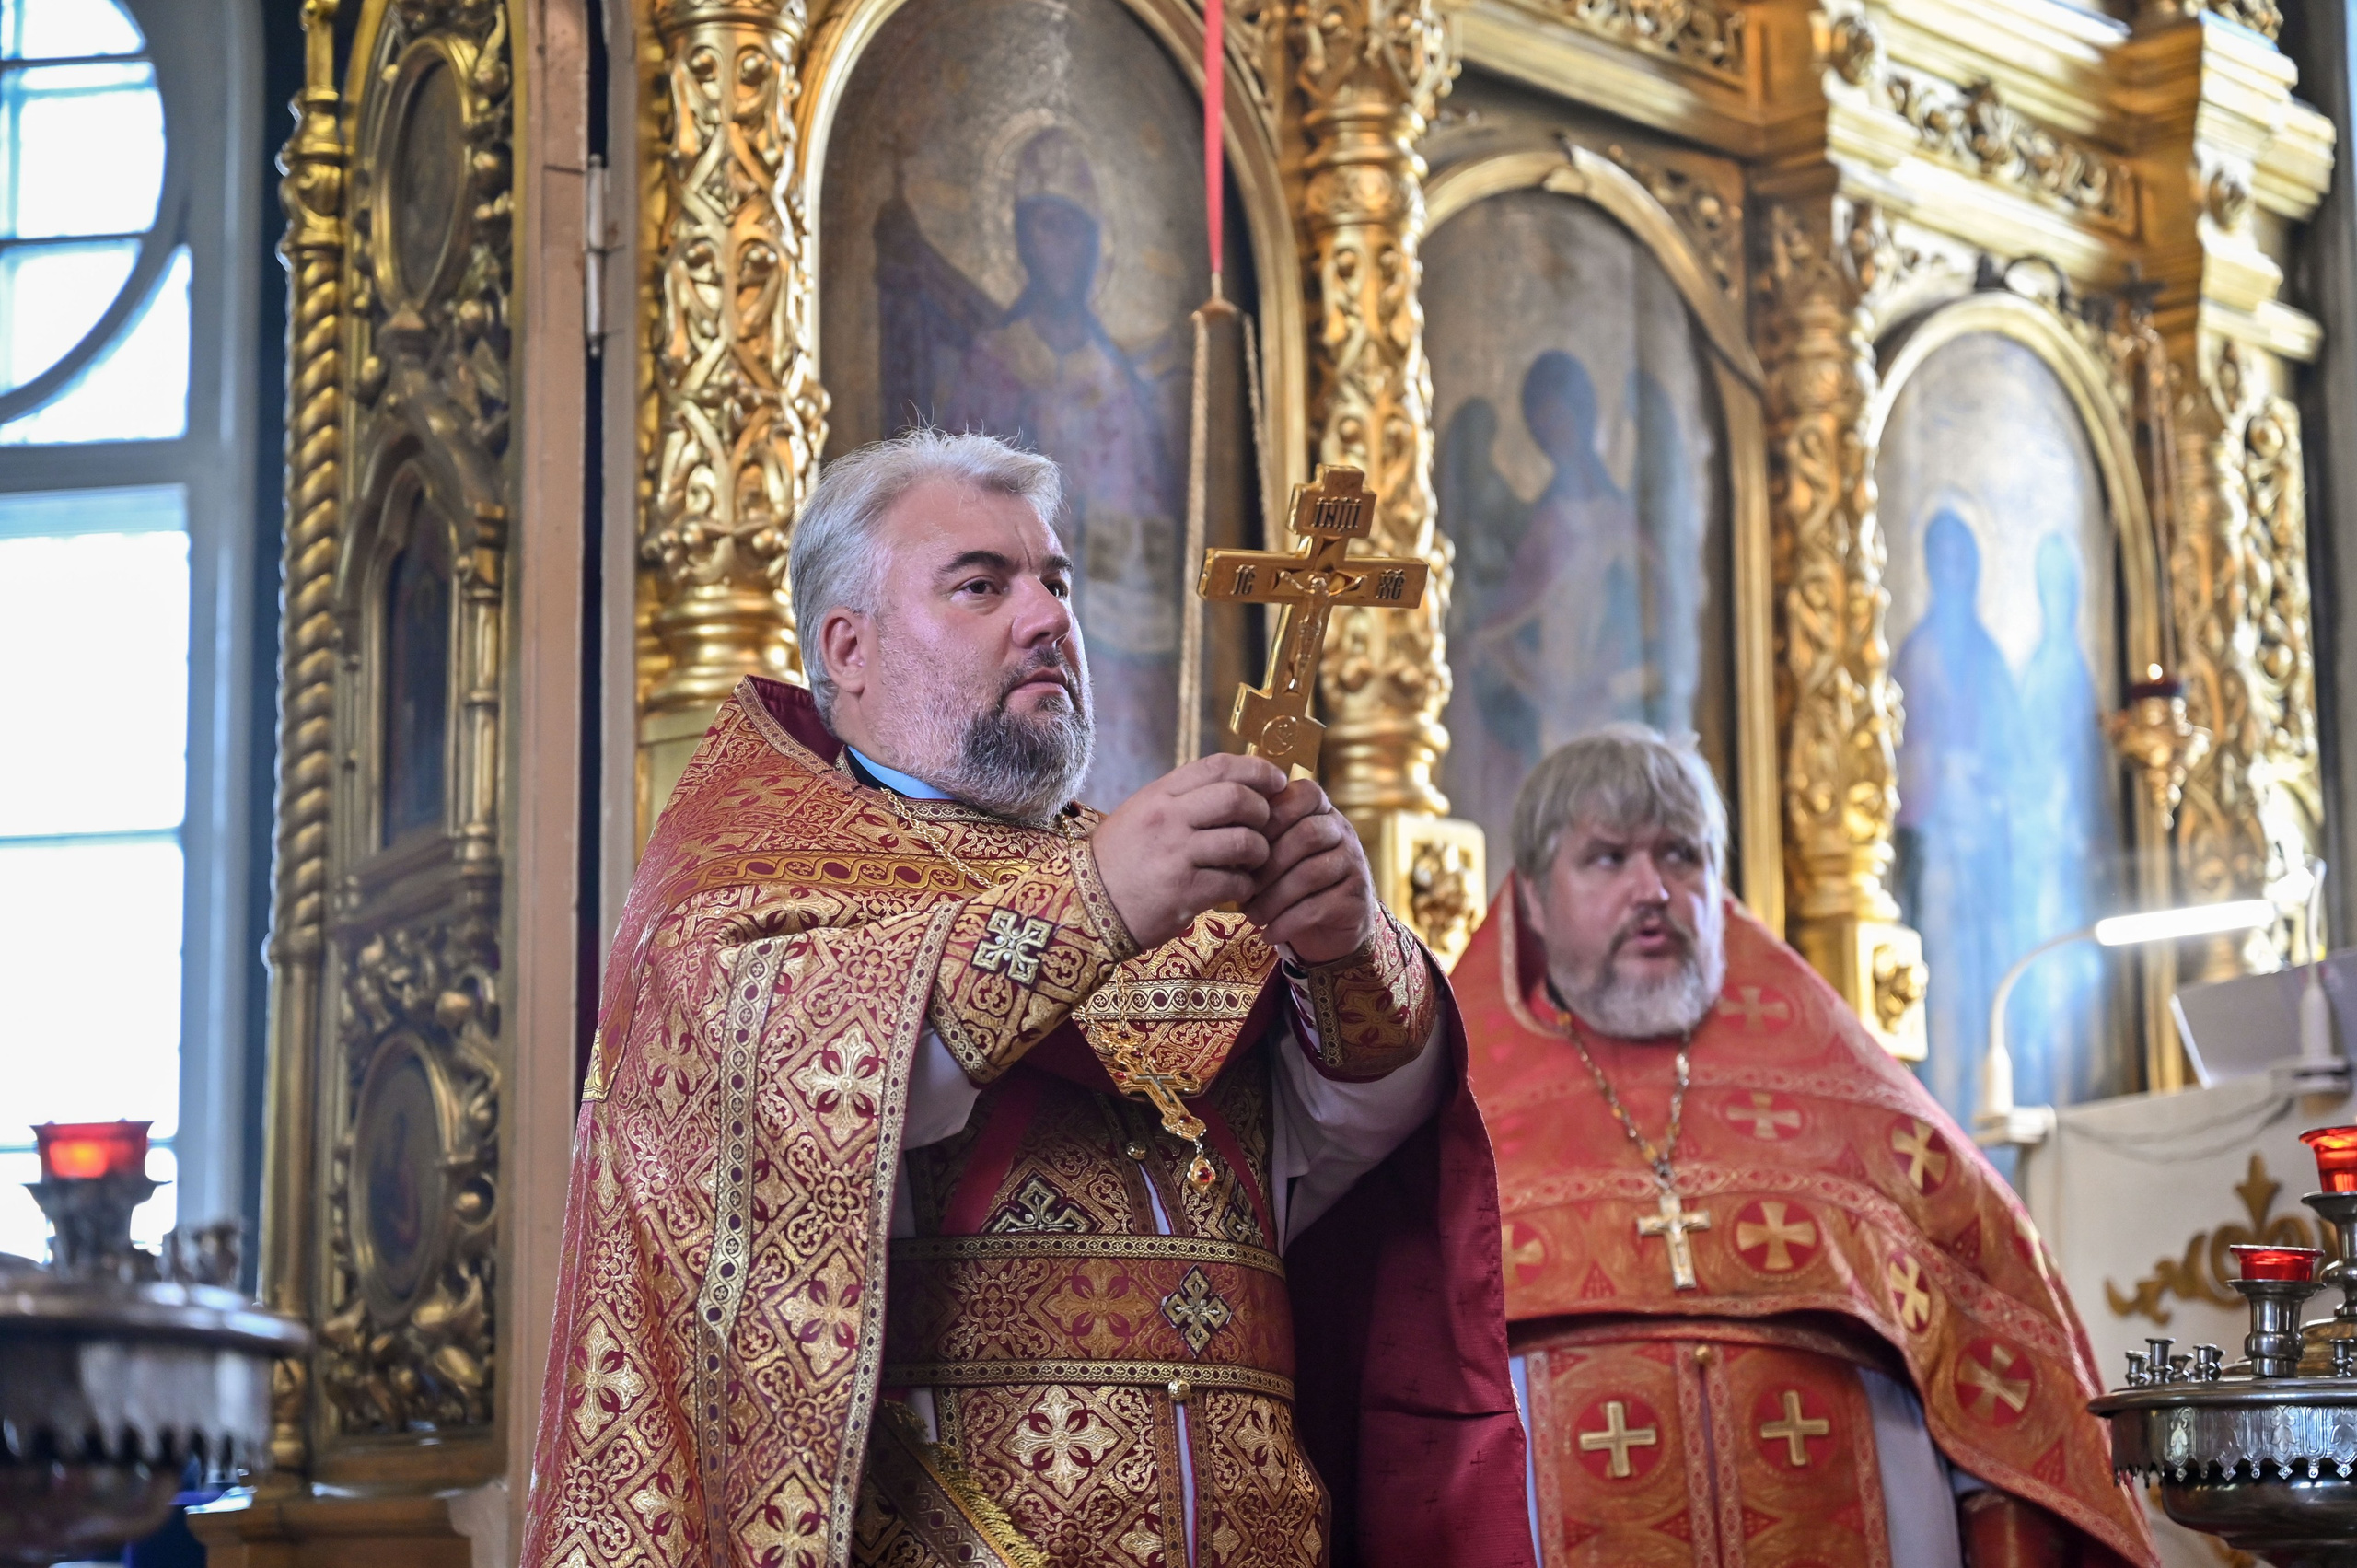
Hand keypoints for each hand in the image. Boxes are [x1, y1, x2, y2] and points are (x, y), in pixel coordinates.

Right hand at [1090, 754, 1286, 949]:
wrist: (1083, 906)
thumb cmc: (1119, 860)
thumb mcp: (1142, 814)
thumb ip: (1182, 799)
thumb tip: (1237, 788)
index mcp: (1159, 794)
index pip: (1219, 766)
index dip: (1257, 769)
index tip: (1277, 780)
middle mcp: (1168, 818)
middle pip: (1238, 798)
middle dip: (1263, 811)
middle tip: (1265, 825)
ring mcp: (1176, 855)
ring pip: (1244, 841)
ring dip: (1259, 853)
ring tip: (1252, 861)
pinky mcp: (1184, 892)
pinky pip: (1235, 882)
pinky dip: (1245, 886)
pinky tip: (1235, 888)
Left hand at [1242, 778, 1377, 963]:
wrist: (1330, 927)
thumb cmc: (1290, 882)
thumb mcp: (1274, 854)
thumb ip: (1256, 838)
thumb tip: (1221, 843)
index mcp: (1321, 811)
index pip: (1304, 794)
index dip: (1272, 815)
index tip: (1242, 840)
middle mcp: (1342, 832)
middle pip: (1307, 835)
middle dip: (1267, 865)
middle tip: (1242, 888)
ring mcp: (1354, 864)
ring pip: (1311, 874)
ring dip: (1274, 898)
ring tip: (1252, 916)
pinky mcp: (1355, 898)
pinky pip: (1318, 907)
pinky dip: (1287, 922)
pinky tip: (1269, 933)